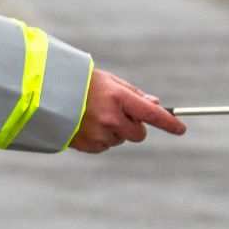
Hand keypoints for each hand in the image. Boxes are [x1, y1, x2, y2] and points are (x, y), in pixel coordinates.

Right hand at [69, 69, 186, 153]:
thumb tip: (156, 104)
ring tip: (96, 115)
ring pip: (121, 140)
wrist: (47, 94)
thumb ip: (135, 95)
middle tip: (121, 113)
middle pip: (139, 134)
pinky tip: (88, 124)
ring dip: (116, 131)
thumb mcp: (111, 82)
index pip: (152, 114)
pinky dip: (102, 138)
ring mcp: (99, 134)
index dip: (169, 123)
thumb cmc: (83, 83)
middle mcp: (110, 118)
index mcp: (118, 98)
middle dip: (135, 126)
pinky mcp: (88, 146)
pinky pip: (105, 146)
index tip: (181, 129)